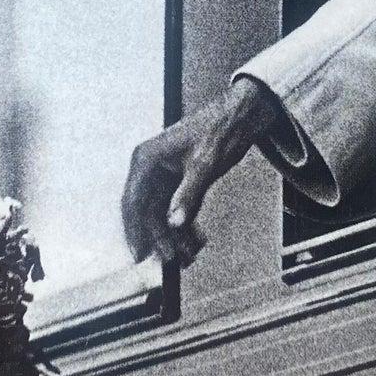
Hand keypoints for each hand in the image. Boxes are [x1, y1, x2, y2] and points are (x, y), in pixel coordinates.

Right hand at [121, 77, 283, 265]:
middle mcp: (150, 167)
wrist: (241, 116)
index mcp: (147, 159)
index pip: (133, 201)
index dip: (135, 230)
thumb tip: (173, 223)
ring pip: (161, 213)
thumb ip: (189, 195)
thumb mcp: (205, 164)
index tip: (142, 254)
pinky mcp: (178, 180)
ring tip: (190, 254)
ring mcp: (164, 174)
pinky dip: (184, 223)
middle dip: (160, 236)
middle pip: (146, 211)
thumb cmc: (220, 130)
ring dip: (174, 234)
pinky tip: (196, 239)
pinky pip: (175, 208)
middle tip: (173, 259)